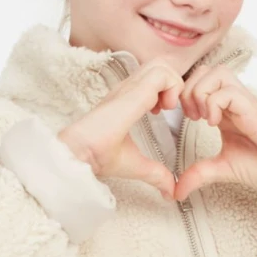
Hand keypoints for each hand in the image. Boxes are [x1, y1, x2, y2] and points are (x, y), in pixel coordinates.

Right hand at [57, 62, 186, 200]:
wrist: (81, 154)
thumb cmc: (98, 156)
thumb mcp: (136, 165)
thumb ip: (156, 174)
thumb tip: (170, 191)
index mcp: (128, 100)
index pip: (154, 77)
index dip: (168, 90)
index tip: (166, 113)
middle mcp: (129, 89)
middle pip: (160, 65)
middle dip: (175, 84)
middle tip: (173, 110)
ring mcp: (130, 87)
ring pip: (162, 65)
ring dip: (174, 85)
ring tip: (169, 109)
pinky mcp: (133, 92)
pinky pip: (162, 74)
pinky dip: (172, 88)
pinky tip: (165, 109)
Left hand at [171, 65, 256, 202]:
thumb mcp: (221, 169)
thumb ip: (198, 174)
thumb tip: (175, 191)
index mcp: (223, 109)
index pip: (197, 82)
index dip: (183, 95)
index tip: (184, 119)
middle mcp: (232, 100)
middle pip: (203, 70)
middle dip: (188, 91)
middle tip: (192, 118)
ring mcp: (242, 101)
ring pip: (214, 72)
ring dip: (200, 93)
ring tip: (203, 118)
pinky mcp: (252, 107)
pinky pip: (227, 90)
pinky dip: (214, 104)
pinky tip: (215, 124)